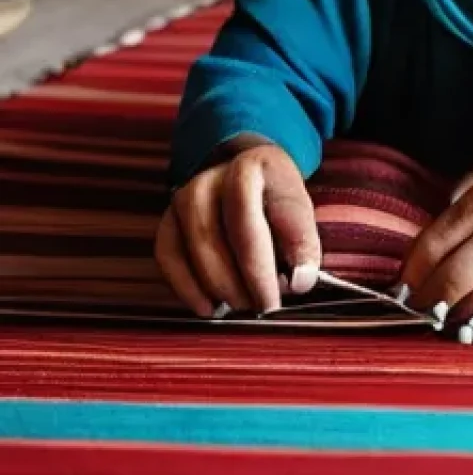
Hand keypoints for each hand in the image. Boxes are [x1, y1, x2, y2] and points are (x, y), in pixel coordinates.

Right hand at [154, 143, 320, 316]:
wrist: (244, 174)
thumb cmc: (273, 196)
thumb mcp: (298, 208)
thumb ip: (303, 241)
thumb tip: (300, 282)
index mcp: (254, 167)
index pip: (260, 218)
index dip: (270, 262)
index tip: (286, 292)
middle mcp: (213, 178)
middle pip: (225, 236)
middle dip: (246, 280)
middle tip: (264, 306)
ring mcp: (185, 196)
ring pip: (196, 249)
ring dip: (219, 287)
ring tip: (243, 305)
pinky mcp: (168, 218)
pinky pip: (170, 257)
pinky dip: (187, 288)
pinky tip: (208, 306)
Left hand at [397, 154, 472, 340]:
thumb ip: (464, 208)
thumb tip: (430, 250)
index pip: (433, 238)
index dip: (412, 268)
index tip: (400, 284)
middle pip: (446, 268)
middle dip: (424, 294)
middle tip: (412, 307)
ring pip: (468, 288)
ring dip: (446, 308)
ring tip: (434, 316)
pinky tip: (466, 317)